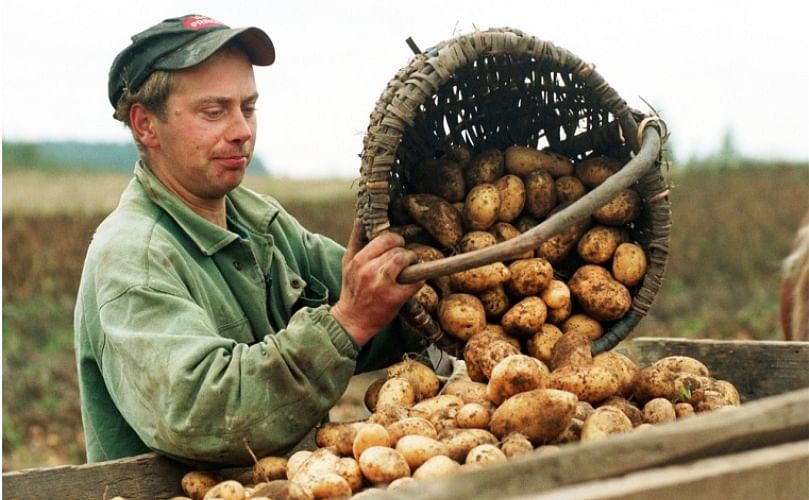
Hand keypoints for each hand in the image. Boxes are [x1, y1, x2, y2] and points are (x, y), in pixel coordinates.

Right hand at [331, 220, 423, 345]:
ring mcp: (382, 285)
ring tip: (409, 270)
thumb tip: (361, 220)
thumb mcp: (347, 264)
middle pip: (398, 250)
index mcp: (359, 260)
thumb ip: (355, 241)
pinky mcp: (394, 299)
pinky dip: (418, 281)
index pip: (386, 239)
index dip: (396, 241)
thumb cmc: (351, 290)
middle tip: (405, 261)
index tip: (397, 248)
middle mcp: (369, 271)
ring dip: (413, 264)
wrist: (351, 321)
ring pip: (406, 261)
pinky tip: (412, 284)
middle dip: (405, 254)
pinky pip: (415, 282)